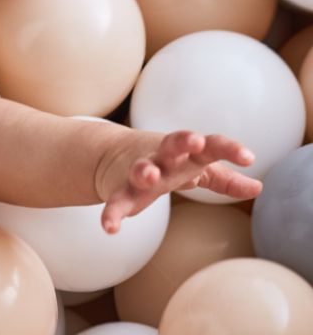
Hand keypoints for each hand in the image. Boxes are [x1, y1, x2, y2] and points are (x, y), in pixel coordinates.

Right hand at [99, 130, 262, 234]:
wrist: (111, 153)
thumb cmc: (166, 162)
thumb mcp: (195, 168)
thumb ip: (224, 179)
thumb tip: (258, 187)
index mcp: (185, 153)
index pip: (210, 146)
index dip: (228, 149)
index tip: (249, 157)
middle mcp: (162, 157)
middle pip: (172, 145)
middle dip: (182, 142)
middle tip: (195, 141)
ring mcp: (139, 171)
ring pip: (141, 168)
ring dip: (145, 170)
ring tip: (149, 177)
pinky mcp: (121, 189)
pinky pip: (116, 201)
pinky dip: (112, 213)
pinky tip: (110, 228)